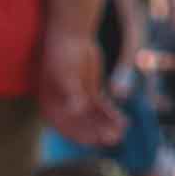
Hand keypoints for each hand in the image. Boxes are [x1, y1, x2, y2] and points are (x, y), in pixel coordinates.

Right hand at [35, 25, 116, 149]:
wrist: (71, 35)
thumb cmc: (62, 53)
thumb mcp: (66, 73)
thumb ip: (72, 93)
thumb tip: (76, 111)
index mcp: (49, 105)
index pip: (64, 127)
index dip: (80, 136)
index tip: (96, 140)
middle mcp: (62, 106)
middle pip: (82, 126)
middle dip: (98, 133)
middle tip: (114, 138)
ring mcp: (77, 100)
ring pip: (94, 119)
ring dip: (107, 126)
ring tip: (122, 131)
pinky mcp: (90, 93)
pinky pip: (102, 108)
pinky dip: (112, 115)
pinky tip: (125, 121)